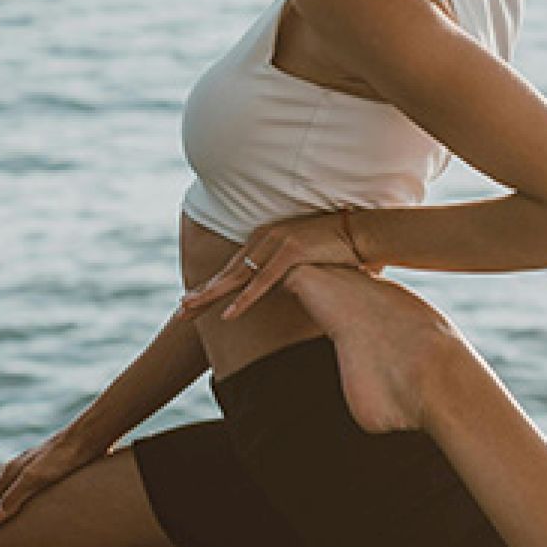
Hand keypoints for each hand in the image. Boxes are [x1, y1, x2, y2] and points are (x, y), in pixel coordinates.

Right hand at [0, 429, 103, 532]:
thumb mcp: (38, 478)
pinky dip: (20, 498)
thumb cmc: (65, 456)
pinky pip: (30, 488)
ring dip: (1, 504)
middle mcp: (23, 467)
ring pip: (13, 489)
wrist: (92, 434)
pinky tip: (30, 502)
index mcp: (15, 471)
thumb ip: (17, 497)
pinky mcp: (55, 468)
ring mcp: (38, 467)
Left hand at [174, 208, 383, 323]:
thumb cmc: (340, 250)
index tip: (193, 301)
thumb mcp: (307, 259)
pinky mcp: (291, 252)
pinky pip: (263, 282)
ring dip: (213, 296)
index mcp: (266, 239)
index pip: (234, 268)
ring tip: (191, 311)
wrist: (365, 232)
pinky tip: (227, 314)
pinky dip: (244, 299)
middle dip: (203, 293)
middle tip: (180, 311)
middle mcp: (266, 238)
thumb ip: (290, 272)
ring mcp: (277, 244)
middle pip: (229, 272)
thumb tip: (285, 289)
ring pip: (238, 277)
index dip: (212, 285)